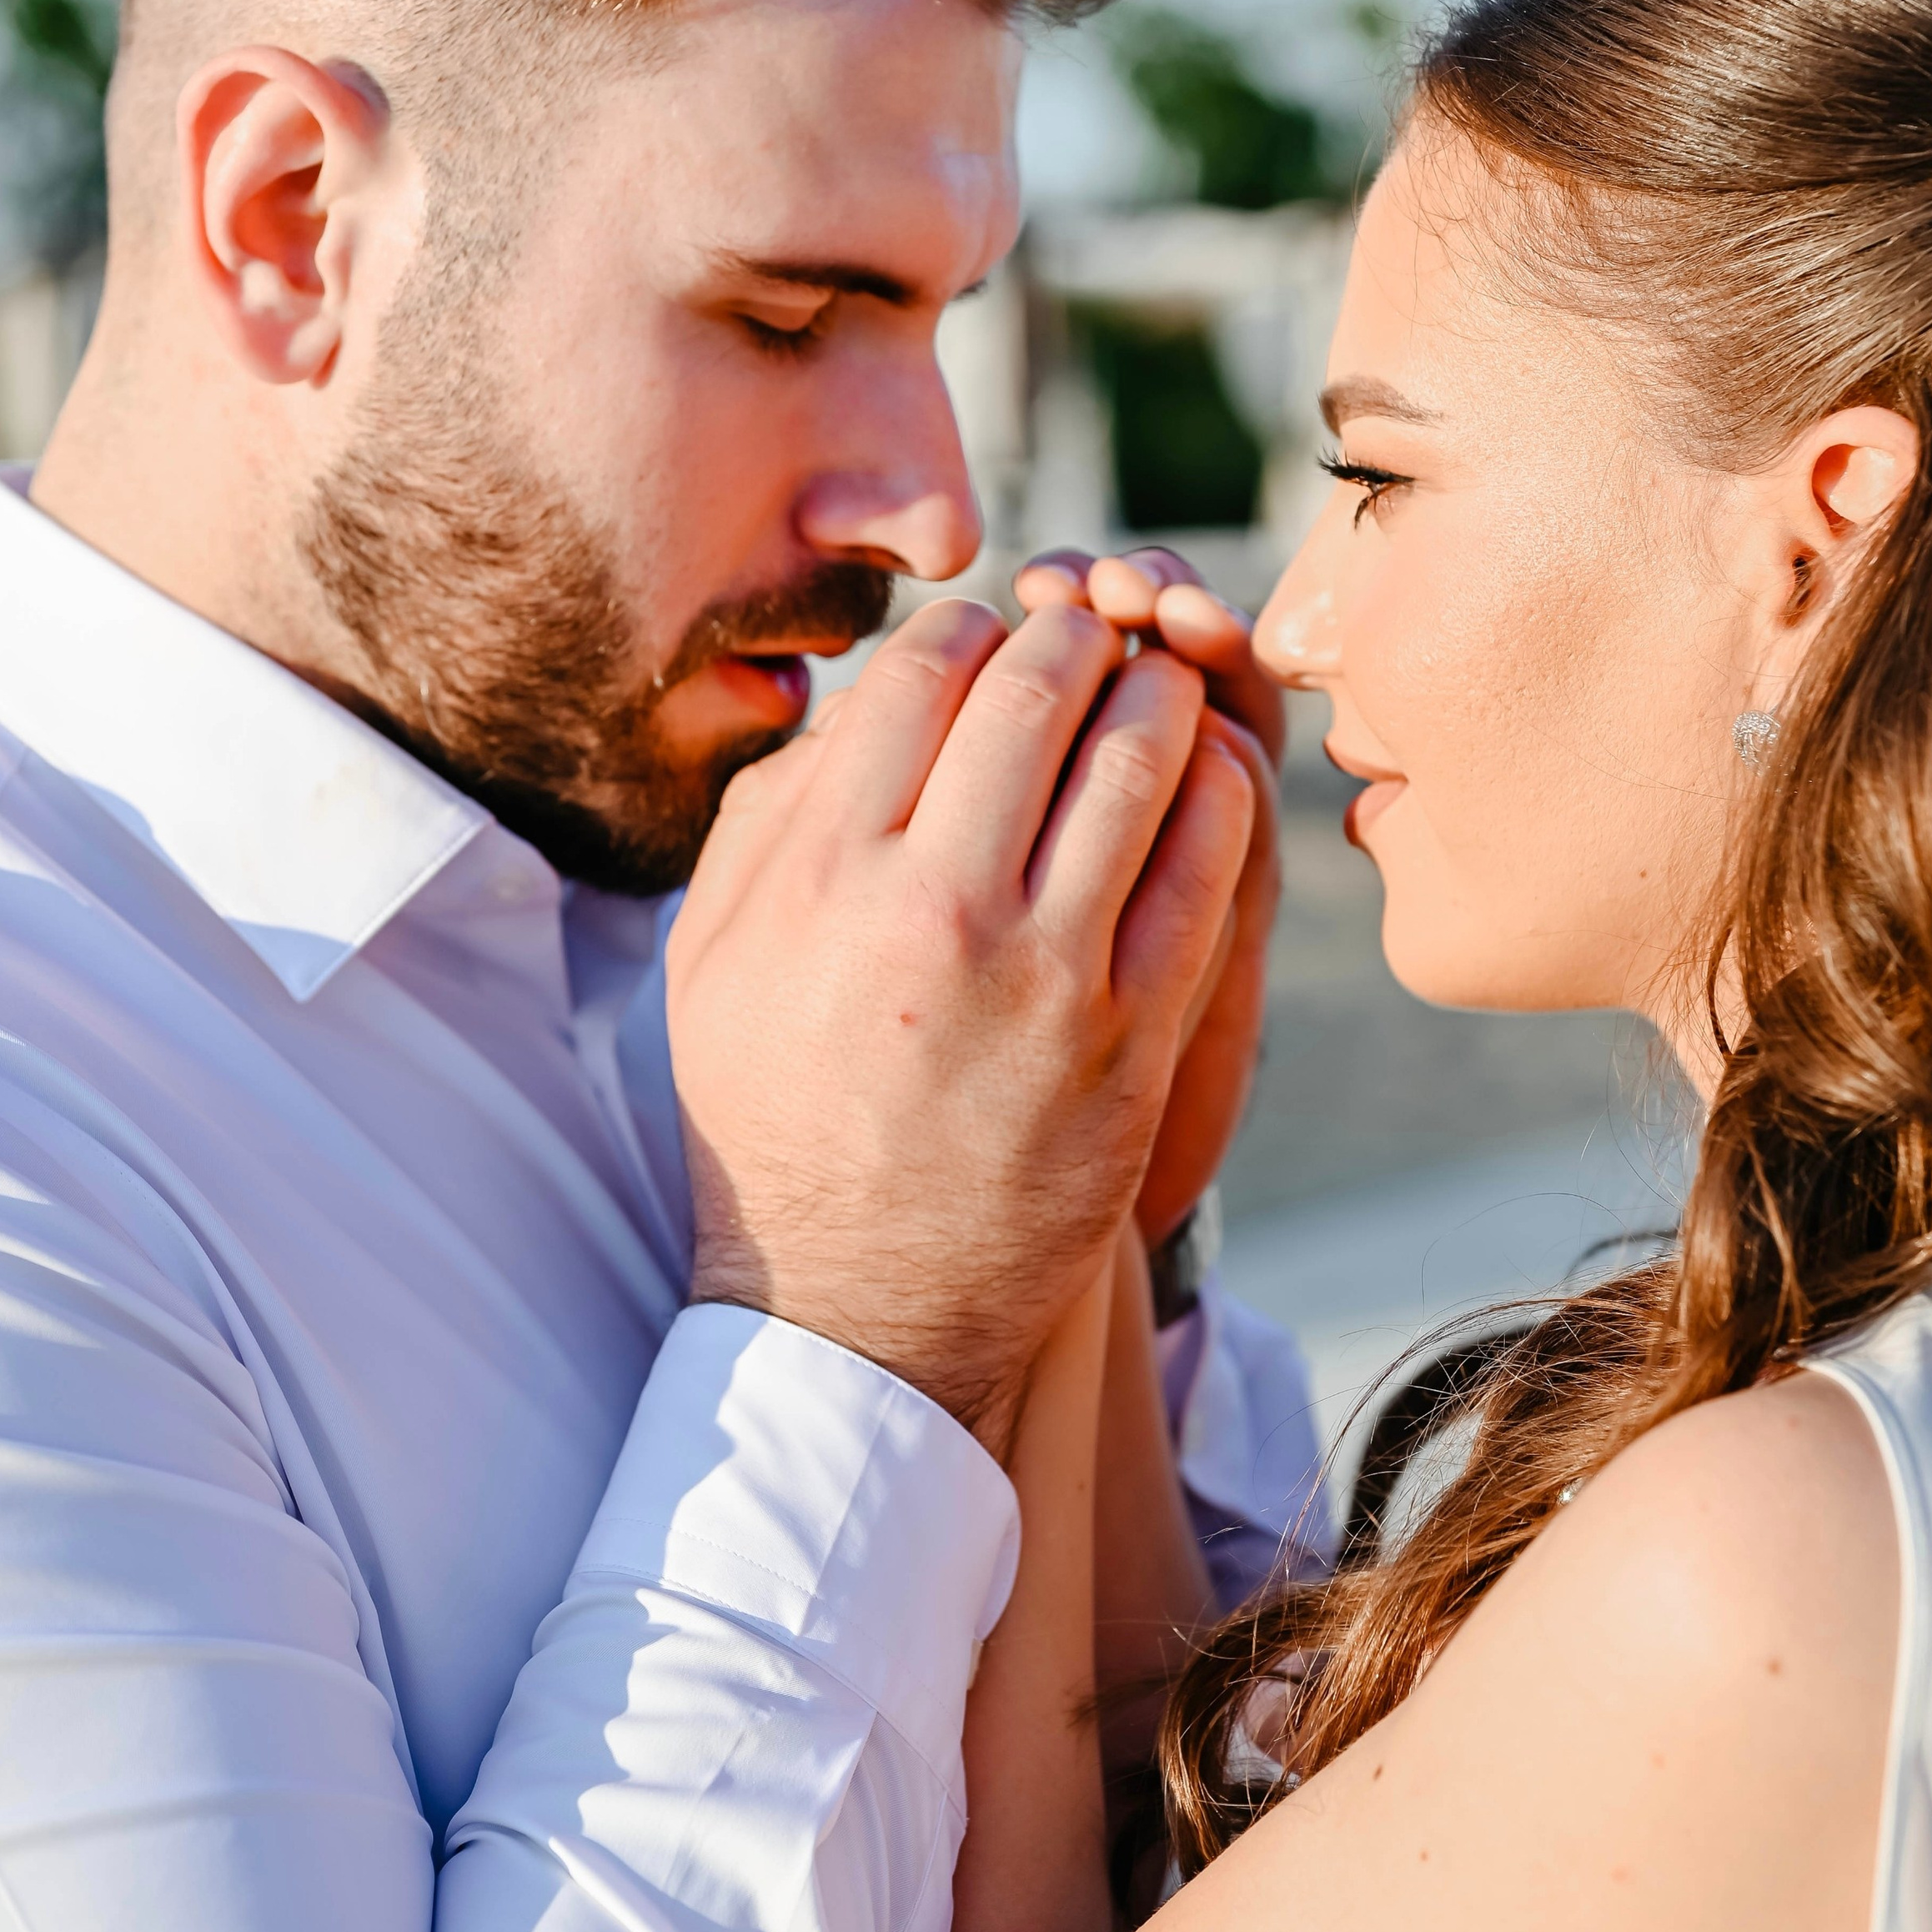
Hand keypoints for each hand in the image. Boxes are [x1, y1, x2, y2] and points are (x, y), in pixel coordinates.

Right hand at [668, 597, 1254, 1448]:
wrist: (858, 1304)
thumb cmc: (778, 1114)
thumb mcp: (711, 956)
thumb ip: (770, 814)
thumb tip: (860, 698)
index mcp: (824, 875)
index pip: (923, 674)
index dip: (972, 627)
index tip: (993, 634)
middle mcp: (935, 908)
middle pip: (1039, 693)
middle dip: (1077, 636)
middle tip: (1092, 633)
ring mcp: (1047, 975)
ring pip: (1139, 761)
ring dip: (1161, 694)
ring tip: (1157, 684)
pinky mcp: (1135, 1038)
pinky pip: (1208, 868)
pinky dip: (1219, 793)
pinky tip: (1212, 773)